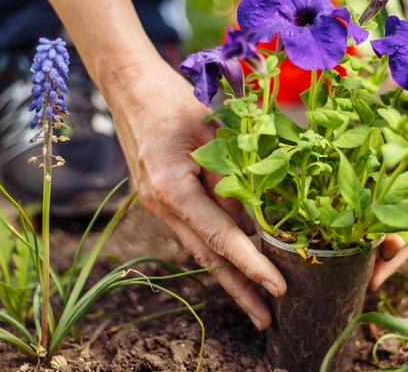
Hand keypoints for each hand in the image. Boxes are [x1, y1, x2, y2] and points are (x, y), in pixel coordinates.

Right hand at [104, 62, 286, 330]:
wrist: (129, 88)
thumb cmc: (173, 102)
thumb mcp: (214, 133)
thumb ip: (234, 177)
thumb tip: (258, 216)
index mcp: (172, 189)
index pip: (221, 237)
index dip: (251, 265)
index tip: (277, 287)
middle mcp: (161, 206)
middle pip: (206, 258)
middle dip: (238, 291)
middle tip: (267, 320)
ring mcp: (156, 206)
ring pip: (198, 248)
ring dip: (228, 275)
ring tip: (257, 302)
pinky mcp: (160, 200)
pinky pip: (193, 230)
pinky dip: (216, 248)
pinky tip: (236, 261)